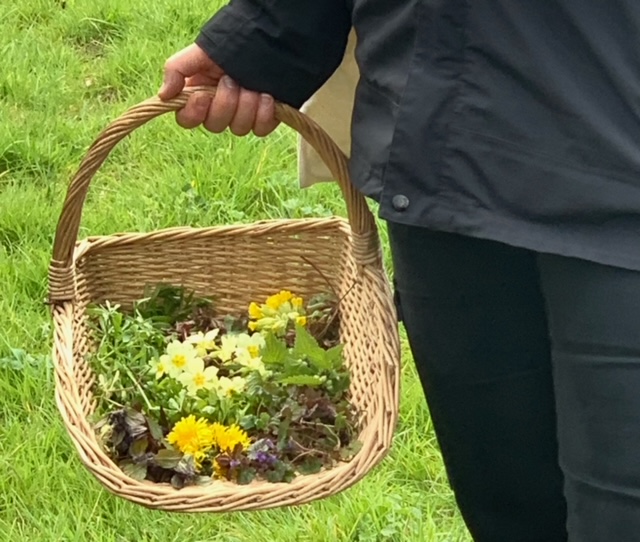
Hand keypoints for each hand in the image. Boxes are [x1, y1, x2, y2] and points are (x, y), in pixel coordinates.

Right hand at [158, 44, 278, 136]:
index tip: (203, 96)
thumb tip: (163, 95)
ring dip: (246, 105)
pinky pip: (259, 130)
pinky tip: (266, 96)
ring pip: (238, 129)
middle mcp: (219, 111)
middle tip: (232, 81)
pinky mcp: (261, 121)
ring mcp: (241, 118)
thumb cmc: (230, 47)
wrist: (264, 44)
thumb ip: (177, 70)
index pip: (187, 120)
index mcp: (199, 96)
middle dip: (225, 103)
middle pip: (215, 126)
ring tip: (252, 87)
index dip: (194, 113)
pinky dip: (263, 113)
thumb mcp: (200, 53)